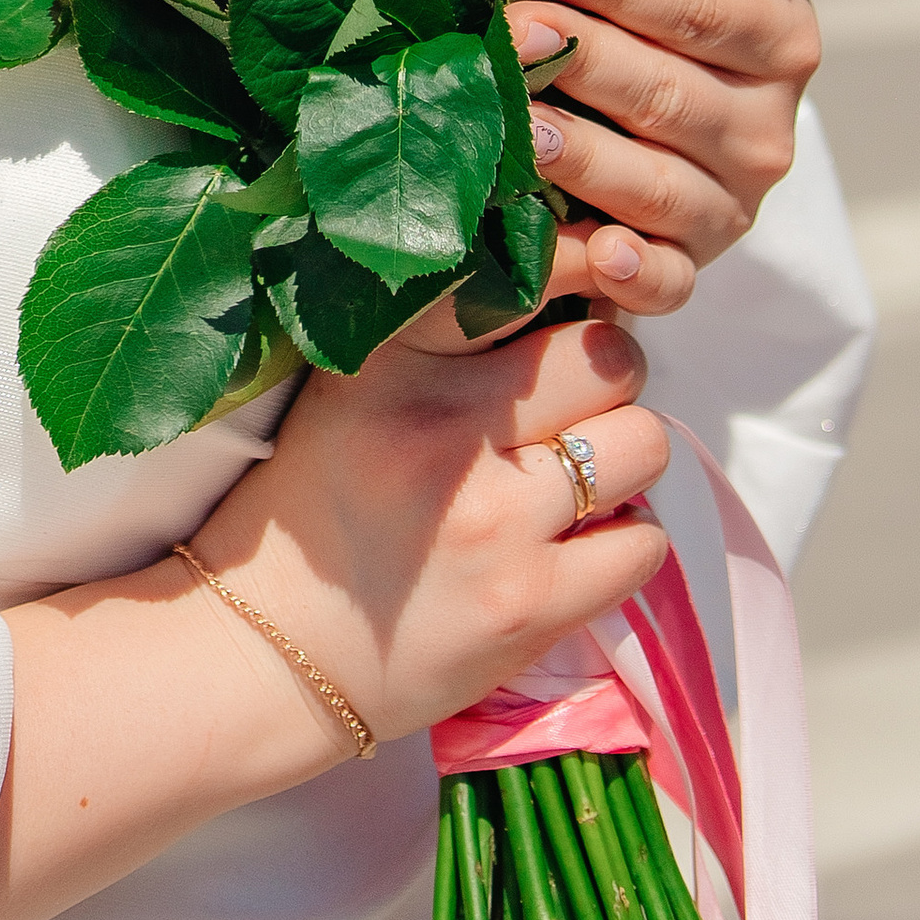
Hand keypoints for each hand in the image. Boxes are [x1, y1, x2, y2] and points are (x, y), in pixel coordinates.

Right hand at [200, 311, 666, 750]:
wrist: (276, 652)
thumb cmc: (320, 508)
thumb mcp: (353, 392)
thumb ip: (445, 341)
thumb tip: (576, 291)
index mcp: (392, 360)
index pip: (523, 275)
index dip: (573, 268)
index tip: (582, 284)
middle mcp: (443, 428)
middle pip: (605, 355)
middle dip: (605, 377)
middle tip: (573, 407)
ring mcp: (493, 519)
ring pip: (642, 441)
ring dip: (623, 459)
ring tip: (575, 480)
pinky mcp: (531, 604)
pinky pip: (642, 544)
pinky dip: (622, 544)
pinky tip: (573, 548)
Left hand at [500, 0, 820, 317]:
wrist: (660, 130)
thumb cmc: (658, 19)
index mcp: (780, 38)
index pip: (709, 9)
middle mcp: (767, 130)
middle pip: (673, 96)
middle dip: (586, 62)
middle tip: (513, 34)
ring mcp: (730, 207)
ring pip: (662, 188)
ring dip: (591, 159)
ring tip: (524, 129)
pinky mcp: (690, 268)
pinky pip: (669, 281)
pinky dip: (636, 274)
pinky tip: (598, 254)